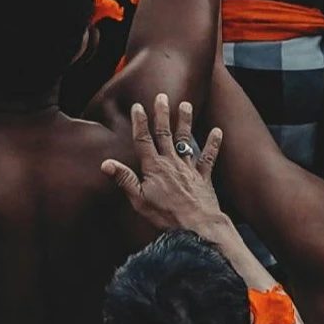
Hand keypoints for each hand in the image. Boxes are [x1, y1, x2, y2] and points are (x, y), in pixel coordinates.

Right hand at [98, 94, 228, 237]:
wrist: (198, 226)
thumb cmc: (166, 215)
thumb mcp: (139, 200)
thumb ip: (124, 179)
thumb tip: (106, 163)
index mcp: (153, 167)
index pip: (143, 140)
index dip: (139, 123)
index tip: (137, 106)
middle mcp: (171, 162)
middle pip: (165, 134)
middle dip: (162, 114)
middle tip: (162, 96)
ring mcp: (188, 168)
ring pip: (185, 140)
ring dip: (185, 122)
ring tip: (186, 105)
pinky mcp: (203, 177)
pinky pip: (208, 157)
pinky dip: (213, 144)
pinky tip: (217, 131)